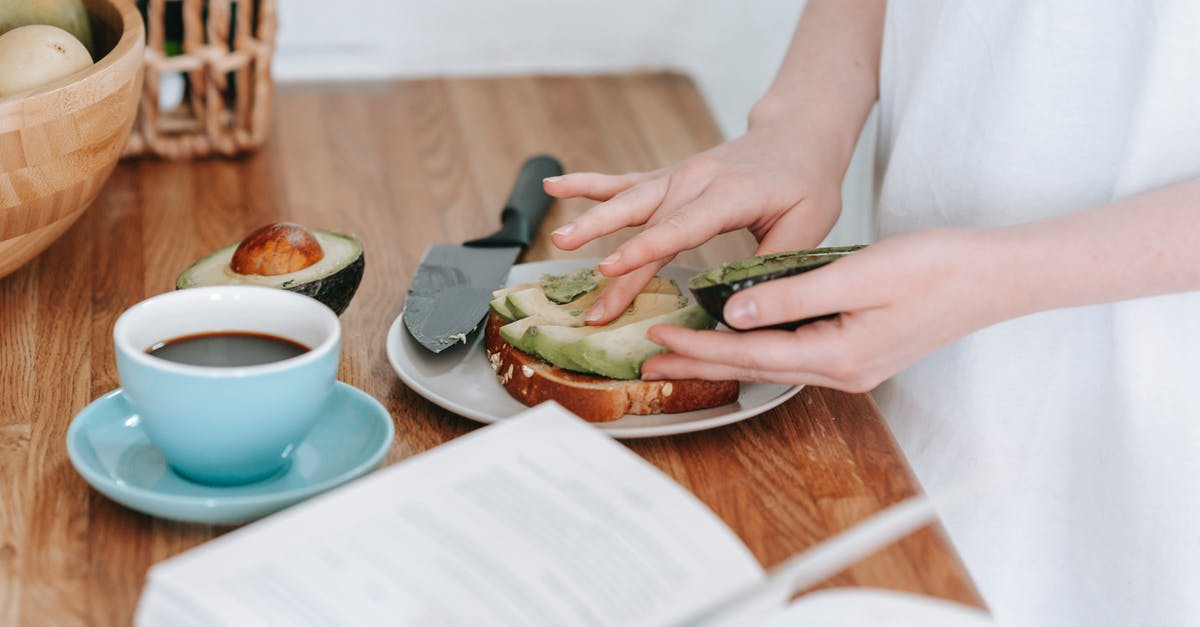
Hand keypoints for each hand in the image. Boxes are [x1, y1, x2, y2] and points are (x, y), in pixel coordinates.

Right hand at [544, 124, 843, 323]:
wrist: (797, 135)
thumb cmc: (807, 183)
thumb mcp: (809, 226)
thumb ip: (774, 264)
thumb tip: (744, 308)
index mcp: (730, 194)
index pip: (680, 227)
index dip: (643, 250)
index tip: (610, 269)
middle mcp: (696, 180)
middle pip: (646, 222)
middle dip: (613, 258)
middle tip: (586, 289)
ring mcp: (677, 176)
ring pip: (627, 200)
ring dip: (591, 221)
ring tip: (558, 239)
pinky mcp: (667, 178)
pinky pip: (622, 182)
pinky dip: (587, 184)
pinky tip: (554, 187)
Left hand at [639, 228, 1012, 390]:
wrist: (994, 277)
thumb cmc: (936, 269)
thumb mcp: (858, 275)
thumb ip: (791, 296)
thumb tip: (734, 312)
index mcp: (839, 356)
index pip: (751, 353)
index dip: (700, 345)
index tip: (659, 335)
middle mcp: (842, 370)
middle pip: (753, 367)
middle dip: (699, 362)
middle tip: (650, 358)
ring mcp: (852, 365)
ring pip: (771, 361)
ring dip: (723, 354)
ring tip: (680, 351)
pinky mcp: (858, 350)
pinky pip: (793, 352)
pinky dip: (757, 344)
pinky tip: (739, 336)